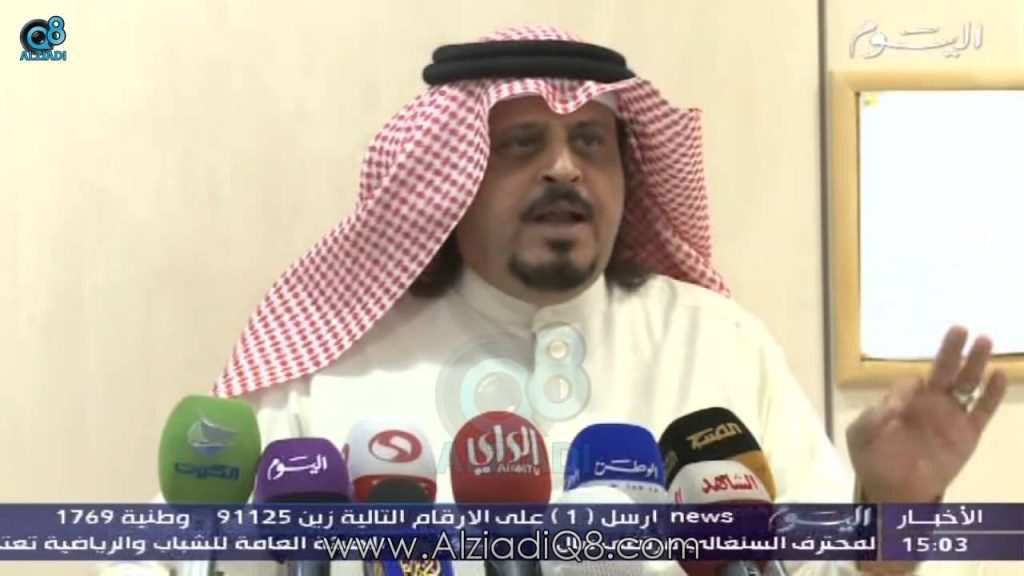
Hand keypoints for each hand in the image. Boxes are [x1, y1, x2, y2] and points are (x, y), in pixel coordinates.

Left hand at [846, 326, 1006, 501]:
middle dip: (951, 350)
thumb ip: (873, 416)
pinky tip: (999, 375)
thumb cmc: (874, 459)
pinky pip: (982, 411)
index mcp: (903, 400)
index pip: (911, 382)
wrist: (894, 491)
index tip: (902, 405)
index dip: (908, 389)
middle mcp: (930, 402)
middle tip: (960, 329)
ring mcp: (950, 416)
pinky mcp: (967, 434)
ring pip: (966, 383)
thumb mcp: (861, 434)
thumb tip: (895, 403)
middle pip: (944, 370)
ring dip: (975, 363)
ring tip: (984, 341)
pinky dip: (992, 393)